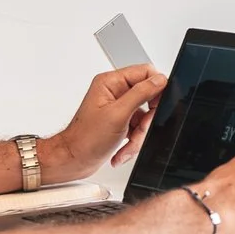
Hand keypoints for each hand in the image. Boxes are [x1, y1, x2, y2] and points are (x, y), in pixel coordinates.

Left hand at [41, 66, 166, 185]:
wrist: (74, 160)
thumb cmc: (86, 139)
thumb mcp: (118, 114)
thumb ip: (141, 93)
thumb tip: (160, 80)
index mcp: (111, 83)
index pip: (145, 72)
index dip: (156, 88)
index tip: (155, 105)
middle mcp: (114, 92)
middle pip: (148, 97)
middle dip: (146, 119)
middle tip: (140, 128)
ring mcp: (117, 107)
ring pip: (145, 116)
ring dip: (140, 133)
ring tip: (129, 143)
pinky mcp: (120, 121)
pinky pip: (138, 127)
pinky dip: (134, 140)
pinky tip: (123, 148)